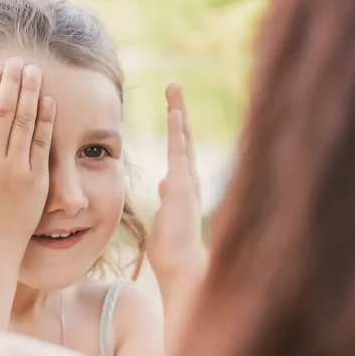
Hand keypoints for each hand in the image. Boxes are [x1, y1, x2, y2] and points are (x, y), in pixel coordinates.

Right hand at [0, 57, 55, 262]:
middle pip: (3, 112)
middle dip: (11, 83)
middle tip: (17, 61)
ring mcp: (15, 171)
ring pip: (24, 123)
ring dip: (30, 93)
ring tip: (34, 71)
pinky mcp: (35, 182)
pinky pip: (43, 145)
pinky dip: (46, 121)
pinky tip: (49, 102)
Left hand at [148, 83, 206, 280]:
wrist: (183, 269)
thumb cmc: (173, 250)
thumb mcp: (165, 216)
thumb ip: (168, 196)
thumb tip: (165, 181)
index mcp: (183, 186)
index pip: (179, 150)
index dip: (176, 128)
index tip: (172, 109)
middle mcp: (189, 179)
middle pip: (183, 138)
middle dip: (179, 111)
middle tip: (173, 86)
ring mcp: (188, 181)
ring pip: (183, 139)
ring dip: (178, 112)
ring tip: (173, 88)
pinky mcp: (183, 187)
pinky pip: (178, 152)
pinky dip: (177, 130)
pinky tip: (174, 111)